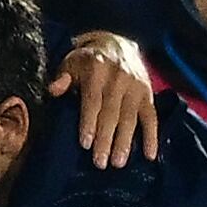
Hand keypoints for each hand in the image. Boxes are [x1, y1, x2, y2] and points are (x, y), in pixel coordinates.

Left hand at [48, 32, 159, 169]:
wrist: (117, 43)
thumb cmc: (87, 61)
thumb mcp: (71, 62)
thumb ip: (63, 77)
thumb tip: (54, 89)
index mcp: (96, 71)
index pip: (93, 100)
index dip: (89, 122)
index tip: (85, 143)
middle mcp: (118, 78)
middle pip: (112, 113)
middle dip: (106, 139)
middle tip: (100, 163)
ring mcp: (135, 87)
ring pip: (131, 117)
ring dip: (125, 142)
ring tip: (119, 163)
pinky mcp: (148, 94)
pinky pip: (151, 117)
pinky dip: (152, 136)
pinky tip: (150, 155)